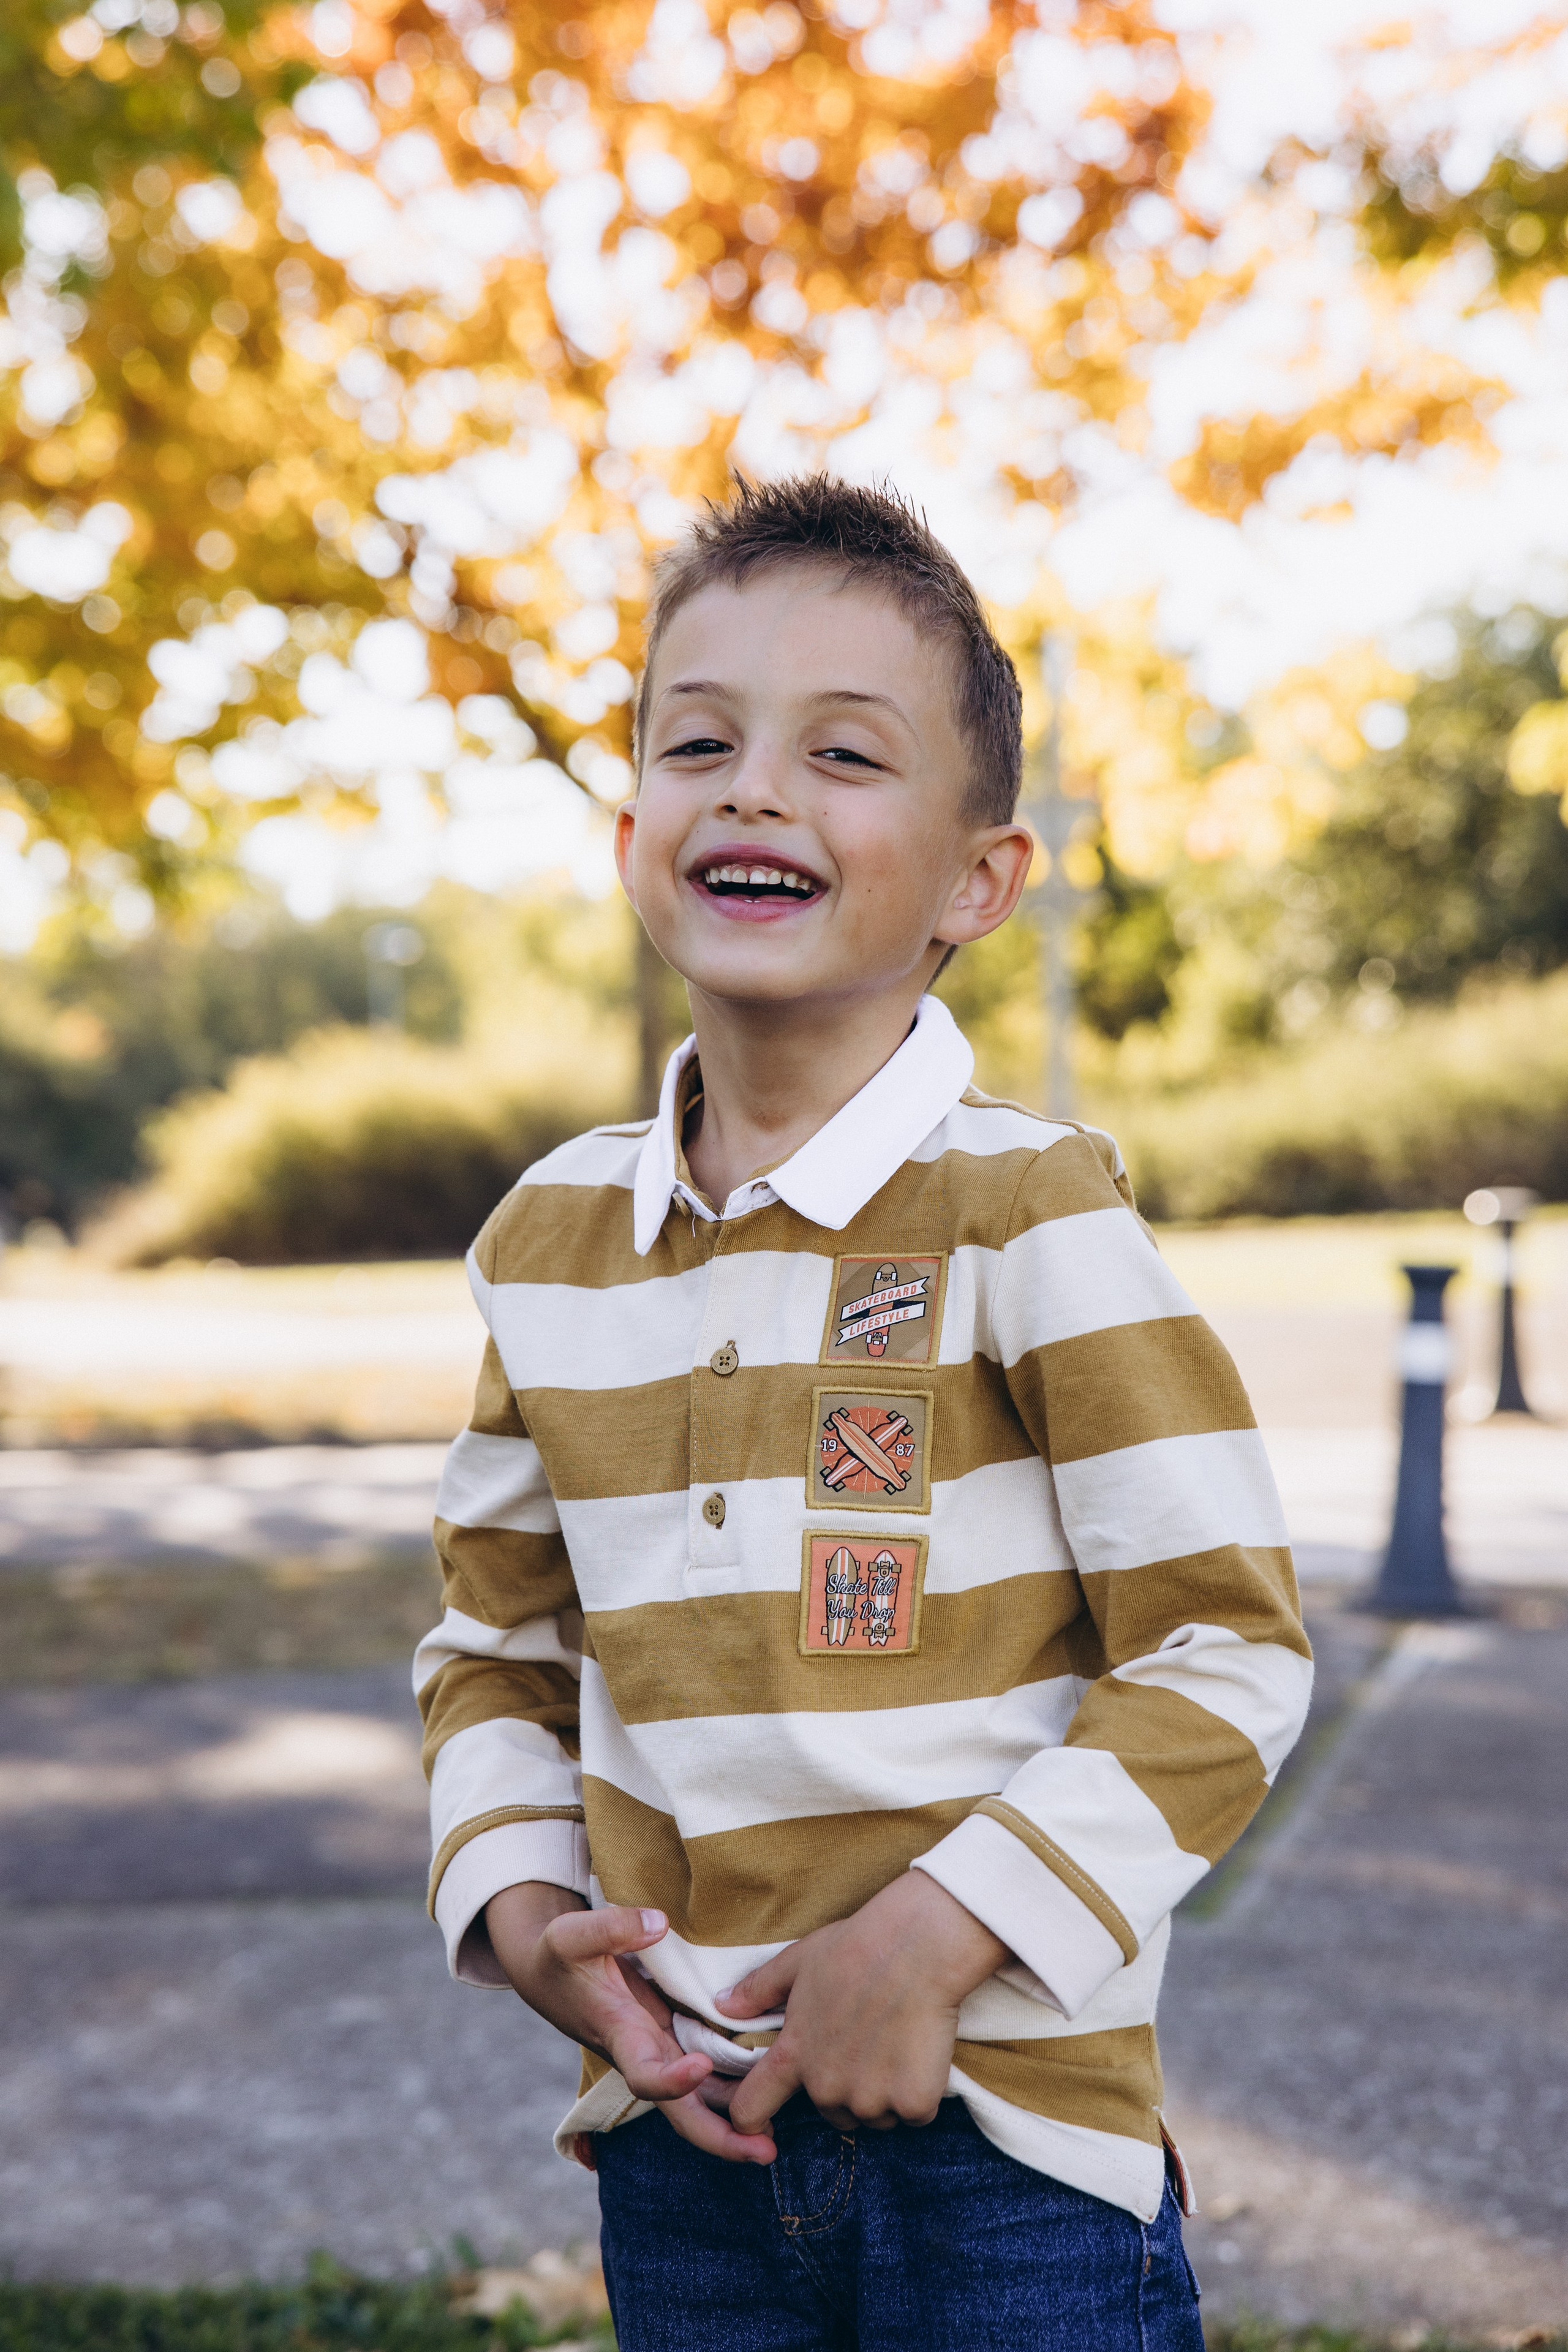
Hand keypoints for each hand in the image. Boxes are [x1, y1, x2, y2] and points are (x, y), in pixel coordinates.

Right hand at [485, 1884, 778, 2165]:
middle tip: (765, 2151)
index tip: (700, 2067)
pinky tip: (771, 2086)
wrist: (548, 1972)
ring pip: (700, 2100)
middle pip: (682, 2112)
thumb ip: (612, 1927)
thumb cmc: (559, 1955)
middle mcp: (644, 2053)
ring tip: (778, 2137)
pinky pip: (707, 2074)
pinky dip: (735, 2086)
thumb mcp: (572, 1934)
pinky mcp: (672, 2037)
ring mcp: (660, 2050)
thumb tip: (658, 1923)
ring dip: (736, 2119)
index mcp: (619, 2035)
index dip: (672, 2081)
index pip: (644, 2076)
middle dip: (720, 2137)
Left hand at [716, 1871, 1007, 2138]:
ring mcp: (870, 2099)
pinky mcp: (912, 2104)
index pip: (751, 2109)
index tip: (759, 2128)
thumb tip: (722, 2004)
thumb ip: (758, 1990)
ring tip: (897, 2040)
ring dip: (886, 2093)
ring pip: (876, 2115)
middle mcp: (826, 2087)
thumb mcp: (798, 1961)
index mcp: (794, 2055)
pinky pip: (914, 2115)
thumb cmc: (857, 1946)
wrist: (919, 1946)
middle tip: (868, 2041)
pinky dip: (921, 2093)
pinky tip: (923, 2050)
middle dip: (848, 2089)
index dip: (750, 2121)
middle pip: (832, 2112)